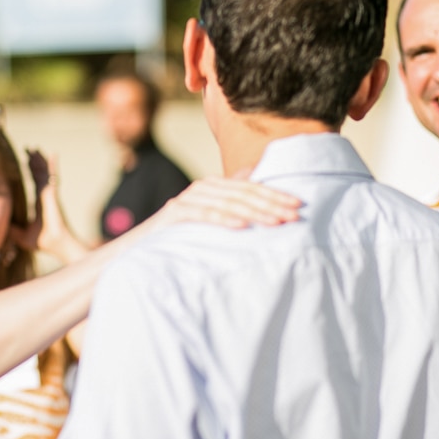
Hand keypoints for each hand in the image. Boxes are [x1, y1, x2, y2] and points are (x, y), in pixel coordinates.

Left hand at [11, 150, 88, 262]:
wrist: (56, 244)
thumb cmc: (44, 242)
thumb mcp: (22, 236)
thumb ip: (13, 231)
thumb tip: (1, 229)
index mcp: (40, 202)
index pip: (34, 182)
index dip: (31, 171)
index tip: (25, 160)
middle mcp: (45, 195)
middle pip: (39, 174)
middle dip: (34, 162)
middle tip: (28, 149)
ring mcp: (49, 194)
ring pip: (44, 172)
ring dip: (39, 160)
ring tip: (34, 149)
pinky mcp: (52, 194)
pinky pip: (52, 176)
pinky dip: (52, 165)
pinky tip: (53, 154)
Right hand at [149, 175, 300, 229]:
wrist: (139, 251)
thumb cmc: (181, 238)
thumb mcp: (211, 220)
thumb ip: (232, 205)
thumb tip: (259, 189)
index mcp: (214, 187)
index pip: (250, 187)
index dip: (275, 195)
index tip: (299, 205)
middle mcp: (201, 189)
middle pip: (243, 193)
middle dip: (271, 204)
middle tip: (295, 215)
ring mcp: (186, 200)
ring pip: (228, 202)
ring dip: (255, 212)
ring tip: (276, 222)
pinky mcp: (174, 215)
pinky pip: (204, 215)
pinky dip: (224, 219)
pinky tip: (242, 226)